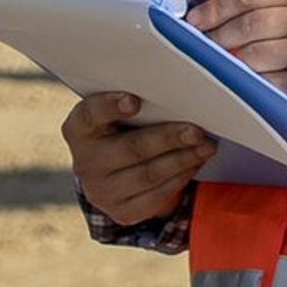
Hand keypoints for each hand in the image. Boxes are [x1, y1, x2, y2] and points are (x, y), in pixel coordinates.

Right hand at [64, 89, 213, 225]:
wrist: (112, 173)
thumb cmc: (123, 127)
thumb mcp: (119, 111)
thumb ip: (139, 94)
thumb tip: (188, 75)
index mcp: (79, 128)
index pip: (91, 115)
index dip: (111, 107)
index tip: (135, 101)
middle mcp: (85, 162)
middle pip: (131, 149)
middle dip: (168, 138)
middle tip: (196, 130)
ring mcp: (101, 191)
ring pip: (149, 174)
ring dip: (183, 159)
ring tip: (207, 146)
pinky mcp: (122, 212)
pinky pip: (156, 196)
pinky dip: (180, 178)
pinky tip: (195, 163)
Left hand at [194, 0, 286, 141]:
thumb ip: (282, 10)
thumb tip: (221, 17)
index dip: (216, 8)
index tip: (194, 20)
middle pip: (245, 24)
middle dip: (215, 37)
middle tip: (198, 47)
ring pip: (250, 56)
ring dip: (233, 65)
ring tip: (226, 69)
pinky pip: (264, 83)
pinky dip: (250, 86)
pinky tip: (245, 87)